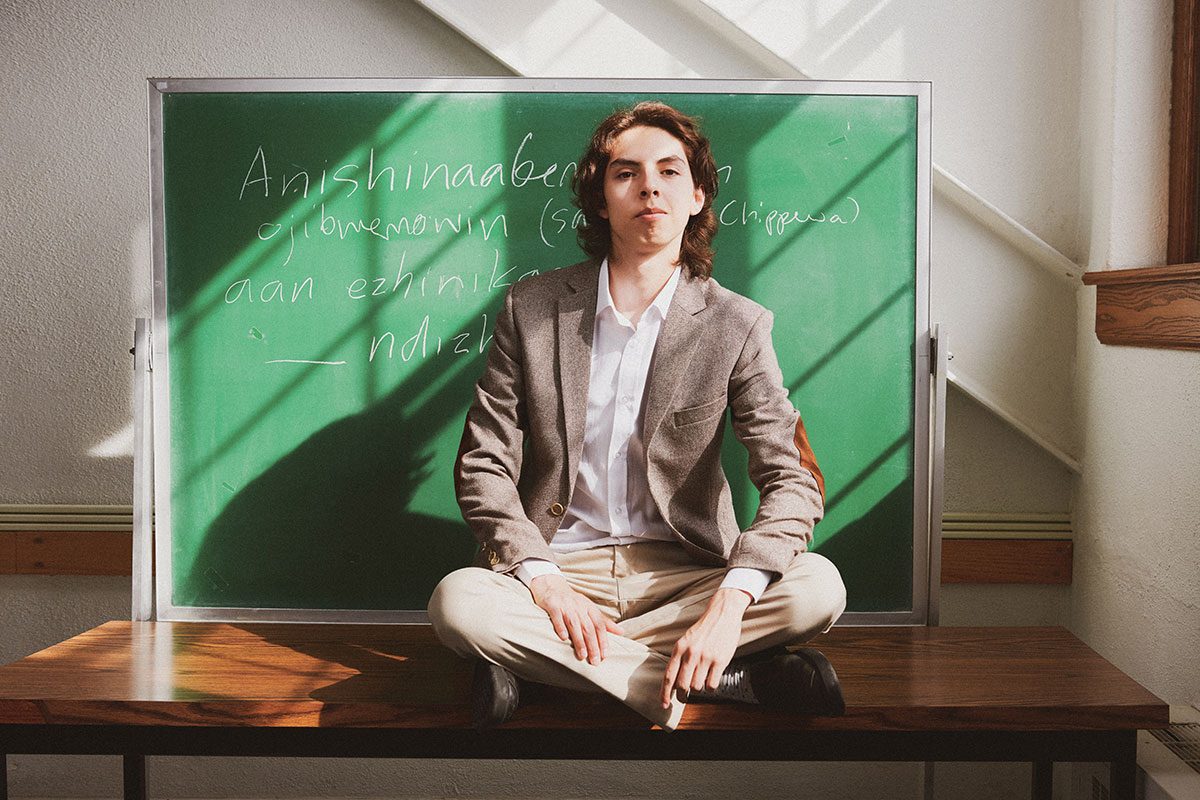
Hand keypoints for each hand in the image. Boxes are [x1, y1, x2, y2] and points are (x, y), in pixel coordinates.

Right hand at [529, 573, 623, 664]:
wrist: (550, 583)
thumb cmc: (571, 600)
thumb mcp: (588, 608)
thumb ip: (603, 621)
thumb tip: (621, 632)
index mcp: (589, 607)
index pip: (599, 624)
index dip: (603, 640)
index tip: (605, 655)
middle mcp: (579, 605)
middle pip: (588, 627)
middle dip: (593, 645)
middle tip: (595, 661)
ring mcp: (565, 604)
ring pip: (574, 623)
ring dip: (579, 640)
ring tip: (582, 655)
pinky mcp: (552, 604)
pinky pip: (557, 616)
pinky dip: (560, 627)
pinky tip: (563, 638)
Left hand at [661, 588, 751, 707]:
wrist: (723, 613)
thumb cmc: (704, 629)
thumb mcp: (686, 640)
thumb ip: (680, 658)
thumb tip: (674, 682)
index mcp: (679, 648)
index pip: (668, 676)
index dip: (664, 693)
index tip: (663, 705)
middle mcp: (691, 653)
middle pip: (682, 685)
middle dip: (682, 695)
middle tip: (684, 697)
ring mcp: (706, 657)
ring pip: (697, 687)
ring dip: (698, 689)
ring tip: (701, 680)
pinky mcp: (720, 660)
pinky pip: (712, 685)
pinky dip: (710, 687)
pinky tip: (711, 678)